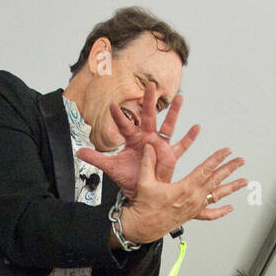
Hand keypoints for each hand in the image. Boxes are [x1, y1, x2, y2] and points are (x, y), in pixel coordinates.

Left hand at [77, 79, 200, 197]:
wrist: (142, 190)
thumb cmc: (129, 178)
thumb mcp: (111, 168)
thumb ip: (96, 158)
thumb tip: (78, 151)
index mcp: (132, 139)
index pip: (124, 124)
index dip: (119, 116)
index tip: (113, 105)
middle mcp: (147, 137)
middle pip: (148, 116)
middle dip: (149, 101)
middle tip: (150, 84)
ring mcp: (160, 145)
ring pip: (168, 125)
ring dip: (174, 112)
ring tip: (180, 97)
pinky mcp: (170, 155)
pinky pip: (182, 145)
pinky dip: (189, 137)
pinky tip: (196, 127)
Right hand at [118, 144, 246, 243]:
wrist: (144, 226)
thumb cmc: (145, 205)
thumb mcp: (145, 181)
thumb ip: (148, 163)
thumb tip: (150, 147)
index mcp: (185, 188)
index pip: (206, 169)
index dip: (217, 158)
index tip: (227, 151)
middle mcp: (194, 198)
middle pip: (216, 180)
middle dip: (230, 168)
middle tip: (241, 161)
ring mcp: (195, 207)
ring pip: (218, 195)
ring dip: (232, 187)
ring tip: (244, 182)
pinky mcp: (193, 215)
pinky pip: (210, 214)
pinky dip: (221, 211)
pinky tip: (230, 208)